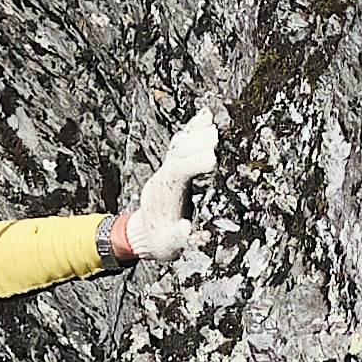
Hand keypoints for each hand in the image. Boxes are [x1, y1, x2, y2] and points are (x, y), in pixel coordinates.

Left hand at [115, 102, 221, 261]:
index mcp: (164, 194)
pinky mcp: (174, 166)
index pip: (177, 172)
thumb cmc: (160, 242)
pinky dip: (194, 129)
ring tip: (212, 120)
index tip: (213, 159)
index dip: (193, 164)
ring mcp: (168, 169)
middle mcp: (164, 177)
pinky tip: (206, 115)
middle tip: (216, 136)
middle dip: (195, 143)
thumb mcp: (168, 247)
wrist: (145, 235)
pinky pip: (183, 143)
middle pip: (177, 152)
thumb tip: (189, 229)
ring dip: (195, 132)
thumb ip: (178, 238)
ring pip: (179, 144)